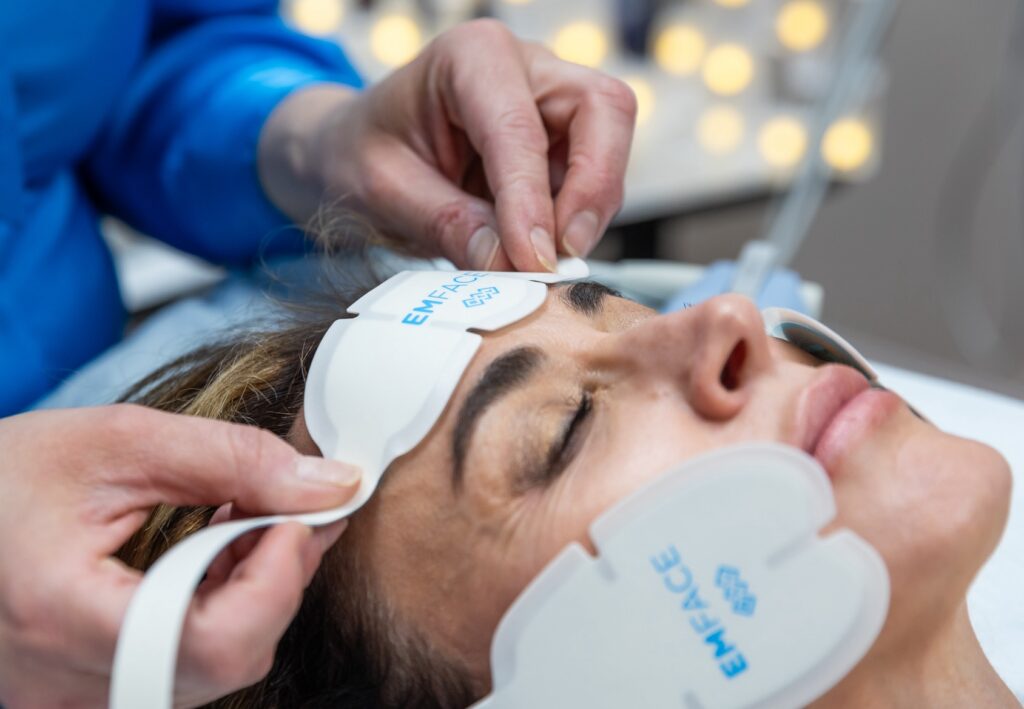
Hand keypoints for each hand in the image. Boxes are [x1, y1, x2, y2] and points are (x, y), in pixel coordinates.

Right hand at [0, 405, 359, 707]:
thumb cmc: (6, 472)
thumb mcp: (122, 441)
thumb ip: (235, 460)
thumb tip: (334, 486)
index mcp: (61, 616)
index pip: (212, 643)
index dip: (278, 579)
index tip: (300, 514)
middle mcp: (64, 684)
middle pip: (224, 662)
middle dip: (279, 579)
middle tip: (291, 509)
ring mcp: (74, 697)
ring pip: (212, 669)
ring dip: (255, 592)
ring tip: (249, 520)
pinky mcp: (89, 689)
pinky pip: (184, 667)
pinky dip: (223, 608)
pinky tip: (221, 552)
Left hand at [259, 19, 637, 271]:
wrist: (352, 152)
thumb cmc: (361, 154)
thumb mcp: (384, 191)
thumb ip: (446, 223)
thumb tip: (508, 264)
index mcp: (470, 57)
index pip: (521, 128)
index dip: (532, 200)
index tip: (532, 260)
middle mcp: (524, 67)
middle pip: (603, 110)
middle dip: (593, 189)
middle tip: (560, 255)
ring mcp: (550, 101)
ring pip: (610, 145)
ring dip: (586, 212)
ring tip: (537, 261)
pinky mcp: (560, 144)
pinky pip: (593, 180)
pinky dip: (574, 222)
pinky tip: (535, 251)